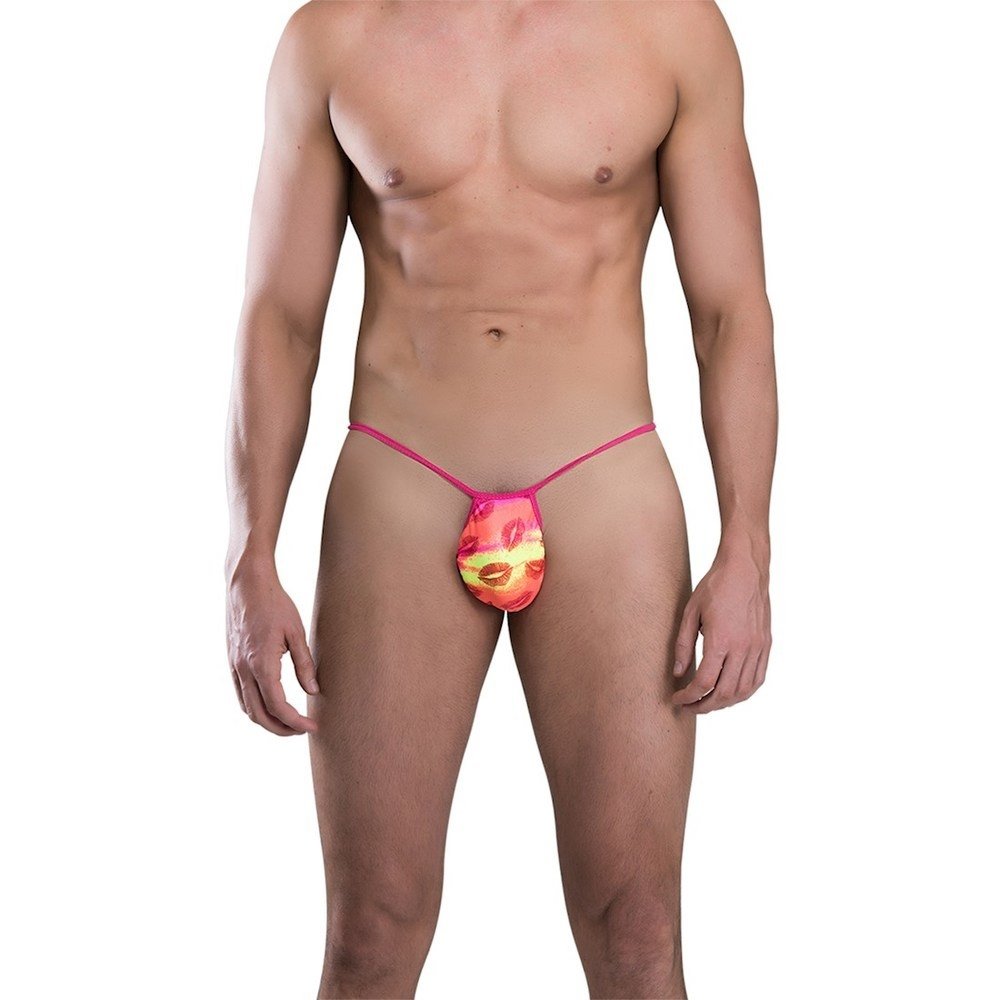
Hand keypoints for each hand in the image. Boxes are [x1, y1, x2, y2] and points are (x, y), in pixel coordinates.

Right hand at [226, 564, 319, 735]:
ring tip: (288, 722)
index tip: (312, 727)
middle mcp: (243, 669)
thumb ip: (304, 664)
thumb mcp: (296, 632)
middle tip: (302, 731)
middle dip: (280, 729)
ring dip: (266, 721)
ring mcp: (233, 666)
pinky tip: (270, 705)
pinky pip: (240, 694)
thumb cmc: (275, 603)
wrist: (246, 583)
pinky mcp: (231, 661)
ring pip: (246, 707)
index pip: (277, 706)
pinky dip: (254, 707)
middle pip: (258, 714)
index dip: (295, 722)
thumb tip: (312, 691)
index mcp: (261, 663)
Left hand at [671, 542, 771, 713]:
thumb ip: (683, 645)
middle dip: (704, 705)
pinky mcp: (766, 645)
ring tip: (707, 703)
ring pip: (743, 690)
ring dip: (724, 703)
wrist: (745, 569)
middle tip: (689, 706)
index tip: (677, 698)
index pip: (704, 682)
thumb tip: (678, 672)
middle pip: (725, 692)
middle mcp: (743, 648)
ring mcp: (758, 647)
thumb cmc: (715, 587)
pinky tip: (730, 693)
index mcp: (721, 640)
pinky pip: (758, 679)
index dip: (689, 696)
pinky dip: (744, 692)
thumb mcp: (690, 612)